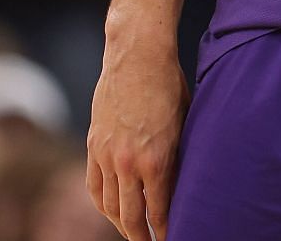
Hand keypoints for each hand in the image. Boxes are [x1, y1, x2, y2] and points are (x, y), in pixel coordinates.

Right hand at [86, 42, 187, 240]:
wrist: (137, 57)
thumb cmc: (170, 85)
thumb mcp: (186, 122)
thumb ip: (181, 155)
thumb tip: (185, 181)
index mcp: (157, 158)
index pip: (159, 209)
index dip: (166, 230)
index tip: (173, 238)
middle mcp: (128, 162)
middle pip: (131, 216)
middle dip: (142, 237)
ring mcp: (106, 156)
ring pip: (110, 206)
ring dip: (121, 224)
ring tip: (133, 234)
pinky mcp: (93, 146)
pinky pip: (94, 186)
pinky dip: (103, 204)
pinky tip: (112, 211)